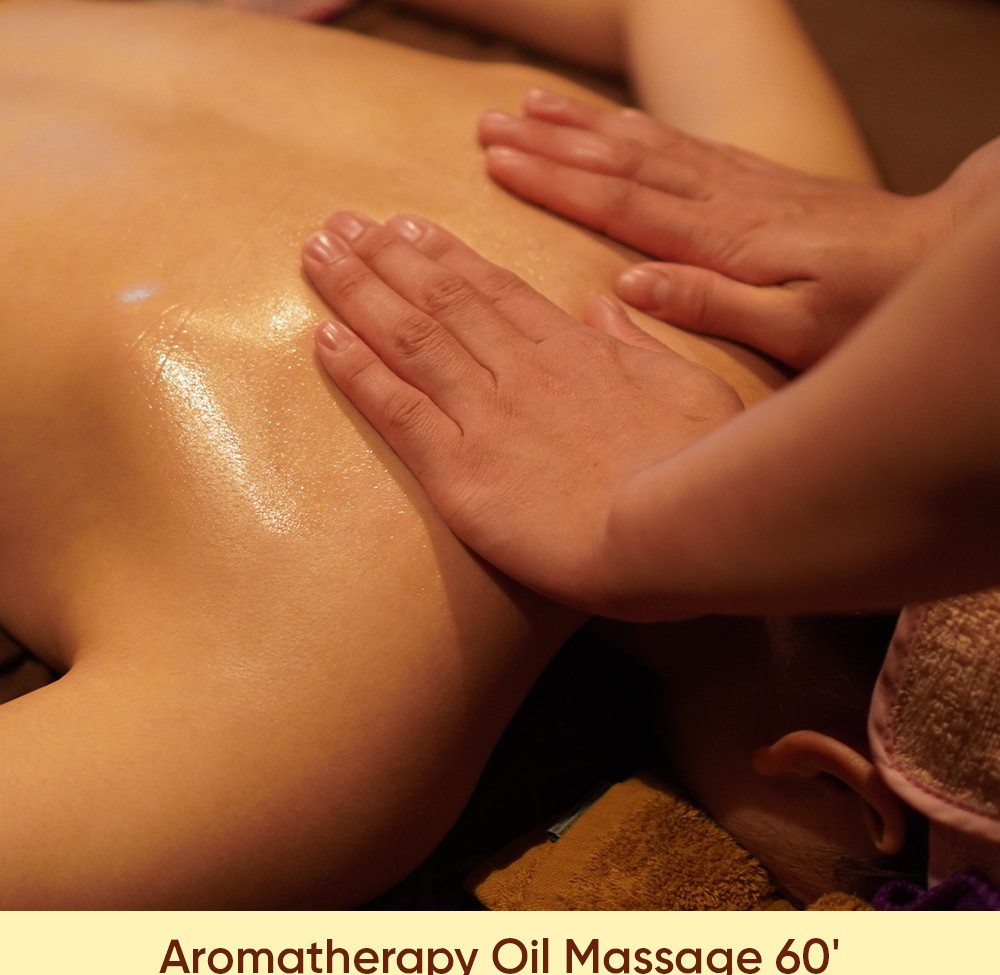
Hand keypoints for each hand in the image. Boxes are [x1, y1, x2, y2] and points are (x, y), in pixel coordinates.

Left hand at [302, 212, 742, 613]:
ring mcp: (485, 416)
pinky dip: (357, 371)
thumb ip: (636, 344)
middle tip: (341, 224)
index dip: (443, 254)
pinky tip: (324, 337)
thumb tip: (605, 307)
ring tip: (318, 255)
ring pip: (409, 338)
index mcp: (573, 349)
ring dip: (359, 293)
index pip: (495, 288)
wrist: (676, 534)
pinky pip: (396, 409)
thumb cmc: (698, 466)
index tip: (407, 226)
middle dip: (385, 257)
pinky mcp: (459, 471)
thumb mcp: (685, 385)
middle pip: (440, 299)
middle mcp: (519, 369)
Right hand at [478, 90, 949, 369]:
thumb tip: (628, 285)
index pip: (618, 201)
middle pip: (619, 159)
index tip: (498, 161)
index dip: (554, 179)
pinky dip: (635, 126)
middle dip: (549, 142)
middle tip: (488, 126)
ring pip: (644, 142)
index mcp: (721, 238)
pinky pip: (680, 143)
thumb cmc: (865, 308)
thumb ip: (712, 306)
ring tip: (529, 105)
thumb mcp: (793, 328)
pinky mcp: (754, 179)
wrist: (932, 255)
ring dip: (581, 123)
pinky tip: (614, 119)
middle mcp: (720, 197)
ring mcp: (737, 181)